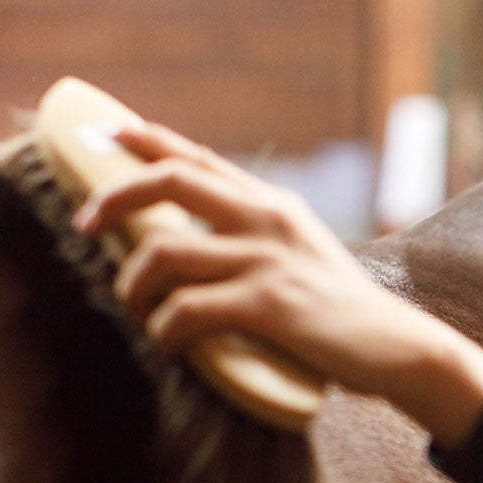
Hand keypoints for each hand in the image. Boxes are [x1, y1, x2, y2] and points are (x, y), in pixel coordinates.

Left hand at [72, 121, 482, 447]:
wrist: (398, 348)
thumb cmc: (343, 315)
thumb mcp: (302, 257)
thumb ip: (256, 241)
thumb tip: (191, 247)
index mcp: (274, 204)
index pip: (199, 158)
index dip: (146, 140)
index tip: (106, 134)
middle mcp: (268, 219)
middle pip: (171, 181)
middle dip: (114, 197)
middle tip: (84, 225)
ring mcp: (267, 259)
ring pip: (162, 254)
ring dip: (132, 287)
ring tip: (137, 312)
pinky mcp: (267, 304)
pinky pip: (184, 312)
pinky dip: (164, 333)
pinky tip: (171, 346)